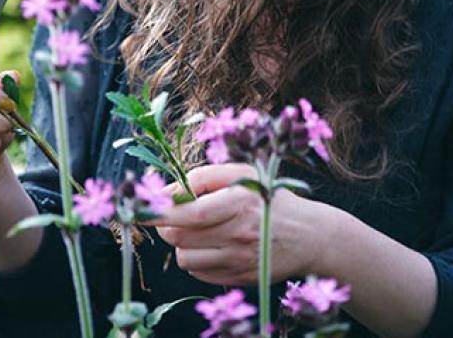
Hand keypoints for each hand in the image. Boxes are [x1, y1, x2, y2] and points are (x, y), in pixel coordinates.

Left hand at [153, 163, 332, 286]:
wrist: (309, 235)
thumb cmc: (268, 196)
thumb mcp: (241, 173)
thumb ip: (204, 176)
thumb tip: (168, 191)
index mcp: (239, 202)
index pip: (191, 213)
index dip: (161, 211)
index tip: (143, 207)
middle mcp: (238, 234)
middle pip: (181, 236)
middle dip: (167, 223)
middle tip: (175, 213)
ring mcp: (238, 260)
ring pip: (184, 257)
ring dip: (181, 242)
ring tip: (196, 229)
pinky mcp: (239, 278)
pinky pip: (198, 273)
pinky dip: (195, 259)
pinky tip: (210, 245)